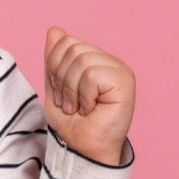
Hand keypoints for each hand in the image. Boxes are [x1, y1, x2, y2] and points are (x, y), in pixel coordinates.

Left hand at [43, 26, 134, 163]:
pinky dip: (84, 95)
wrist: (82, 148)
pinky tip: (92, 109)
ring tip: (80, 108)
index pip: (64, 41)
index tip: (60, 92)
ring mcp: (120, 69)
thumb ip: (55, 58)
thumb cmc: (71, 122)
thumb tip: (54, 30)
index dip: (53, 66)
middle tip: (70, 103)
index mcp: (94, 59)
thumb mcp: (54, 85)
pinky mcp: (125, 81)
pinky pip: (92, 75)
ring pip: (81, 61)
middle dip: (61, 79)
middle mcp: (110, 61)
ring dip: (72, 90)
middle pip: (71, 48)